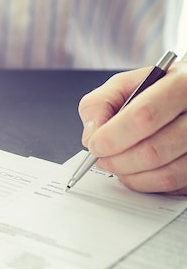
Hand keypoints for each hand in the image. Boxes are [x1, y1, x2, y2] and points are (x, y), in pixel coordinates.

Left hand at [78, 63, 186, 194]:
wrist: (183, 97)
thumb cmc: (152, 90)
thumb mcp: (122, 85)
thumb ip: (99, 106)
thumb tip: (92, 137)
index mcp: (181, 83)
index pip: (143, 117)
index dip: (112, 137)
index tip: (95, 144)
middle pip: (153, 151)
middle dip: (116, 161)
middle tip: (102, 157)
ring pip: (164, 174)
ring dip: (129, 175)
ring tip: (118, 162)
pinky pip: (172, 185)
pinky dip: (145, 182)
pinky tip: (136, 169)